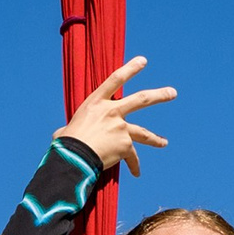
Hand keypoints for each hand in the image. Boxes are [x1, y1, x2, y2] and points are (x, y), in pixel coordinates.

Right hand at [56, 55, 174, 175]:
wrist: (74, 156)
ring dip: (156, 139)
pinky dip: (133, 166)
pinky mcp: (126, 145)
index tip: (143, 61)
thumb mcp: (65, 130)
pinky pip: (132, 157)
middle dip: (159, 96)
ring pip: (144, 132)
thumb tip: (61, 135)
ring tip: (165, 143)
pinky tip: (136, 173)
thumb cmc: (65, 144)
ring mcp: (121, 127)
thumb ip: (69, 128)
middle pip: (141, 100)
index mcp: (95, 102)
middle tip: (173, 93)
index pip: (116, 79)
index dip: (130, 69)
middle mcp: (112, 111)